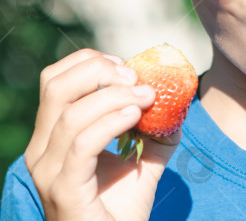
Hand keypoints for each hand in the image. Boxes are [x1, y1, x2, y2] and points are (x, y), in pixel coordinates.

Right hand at [24, 48, 180, 220]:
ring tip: (147, 99)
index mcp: (52, 137)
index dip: (90, 62)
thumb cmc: (123, 207)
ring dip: (115, 97)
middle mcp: (42, 150)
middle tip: (135, 79)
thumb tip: (178, 99)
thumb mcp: (144, 159)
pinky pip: (82, 145)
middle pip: (57, 86)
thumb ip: (157, 129)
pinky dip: (110, 122)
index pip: (55, 80)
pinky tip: (135, 117)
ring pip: (71, 114)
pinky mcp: (64, 189)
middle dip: (100, 72)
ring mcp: (49, 171)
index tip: (127, 67)